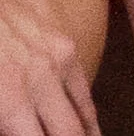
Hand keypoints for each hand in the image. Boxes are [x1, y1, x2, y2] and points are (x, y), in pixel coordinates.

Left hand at [0, 0, 87, 135]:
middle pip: (69, 133)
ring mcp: (60, 61)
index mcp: (12, 100)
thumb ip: (2, 112)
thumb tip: (12, 124)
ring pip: (83, 114)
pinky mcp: (65, 43)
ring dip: (85, 134)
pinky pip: (82, 86)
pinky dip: (87, 112)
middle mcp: (43, 84)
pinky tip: (89, 125)